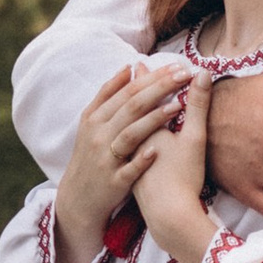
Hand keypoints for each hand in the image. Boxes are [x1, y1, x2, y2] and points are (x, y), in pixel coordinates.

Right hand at [52, 61, 191, 262]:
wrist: (78, 197)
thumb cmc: (91, 155)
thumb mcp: (91, 123)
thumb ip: (108, 95)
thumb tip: (129, 68)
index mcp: (95, 117)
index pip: (127, 90)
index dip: (153, 77)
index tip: (177, 65)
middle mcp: (99, 135)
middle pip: (132, 106)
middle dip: (159, 88)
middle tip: (184, 75)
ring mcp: (106, 158)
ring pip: (131, 134)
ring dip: (154, 119)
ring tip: (178, 106)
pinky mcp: (113, 181)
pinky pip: (129, 168)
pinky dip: (142, 159)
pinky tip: (158, 149)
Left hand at [137, 73, 216, 262]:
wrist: (168, 217)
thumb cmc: (183, 178)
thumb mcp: (194, 138)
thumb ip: (198, 105)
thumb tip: (202, 73)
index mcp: (144, 128)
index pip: (140, 95)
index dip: (145, 78)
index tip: (142, 63)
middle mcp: (130, 140)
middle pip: (127, 108)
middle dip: (132, 90)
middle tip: (133, 74)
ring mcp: (127, 159)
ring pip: (121, 128)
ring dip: (125, 111)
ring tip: (128, 101)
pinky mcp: (129, 175)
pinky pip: (123, 147)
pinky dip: (126, 134)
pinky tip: (132, 139)